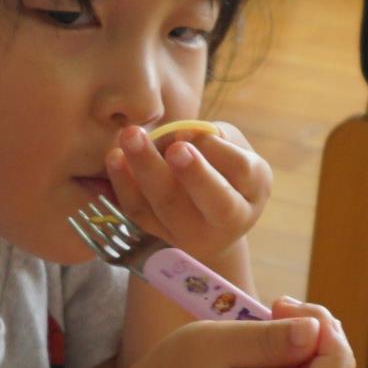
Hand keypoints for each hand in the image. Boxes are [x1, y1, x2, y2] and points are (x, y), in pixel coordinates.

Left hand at [105, 117, 272, 263]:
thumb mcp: (231, 149)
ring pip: (169, 206)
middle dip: (193, 172)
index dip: (216, 151)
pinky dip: (123, 185)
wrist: (206, 219)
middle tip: (174, 147)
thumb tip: (178, 136)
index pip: (241, 170)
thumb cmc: (222, 168)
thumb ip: (214, 138)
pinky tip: (114, 158)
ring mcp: (193, 233)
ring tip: (130, 137)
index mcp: (253, 189)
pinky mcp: (159, 235)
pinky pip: (139, 212)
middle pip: (213, 199)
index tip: (188, 133)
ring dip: (146, 170)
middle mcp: (229, 219)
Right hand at [108, 295, 354, 367]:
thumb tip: (315, 330)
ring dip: (309, 338)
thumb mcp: (209, 346)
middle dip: (322, 333)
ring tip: (271, 313)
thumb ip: (264, 340)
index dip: (330, 343)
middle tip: (279, 304)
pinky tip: (269, 335)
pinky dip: (296, 350)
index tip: (290, 311)